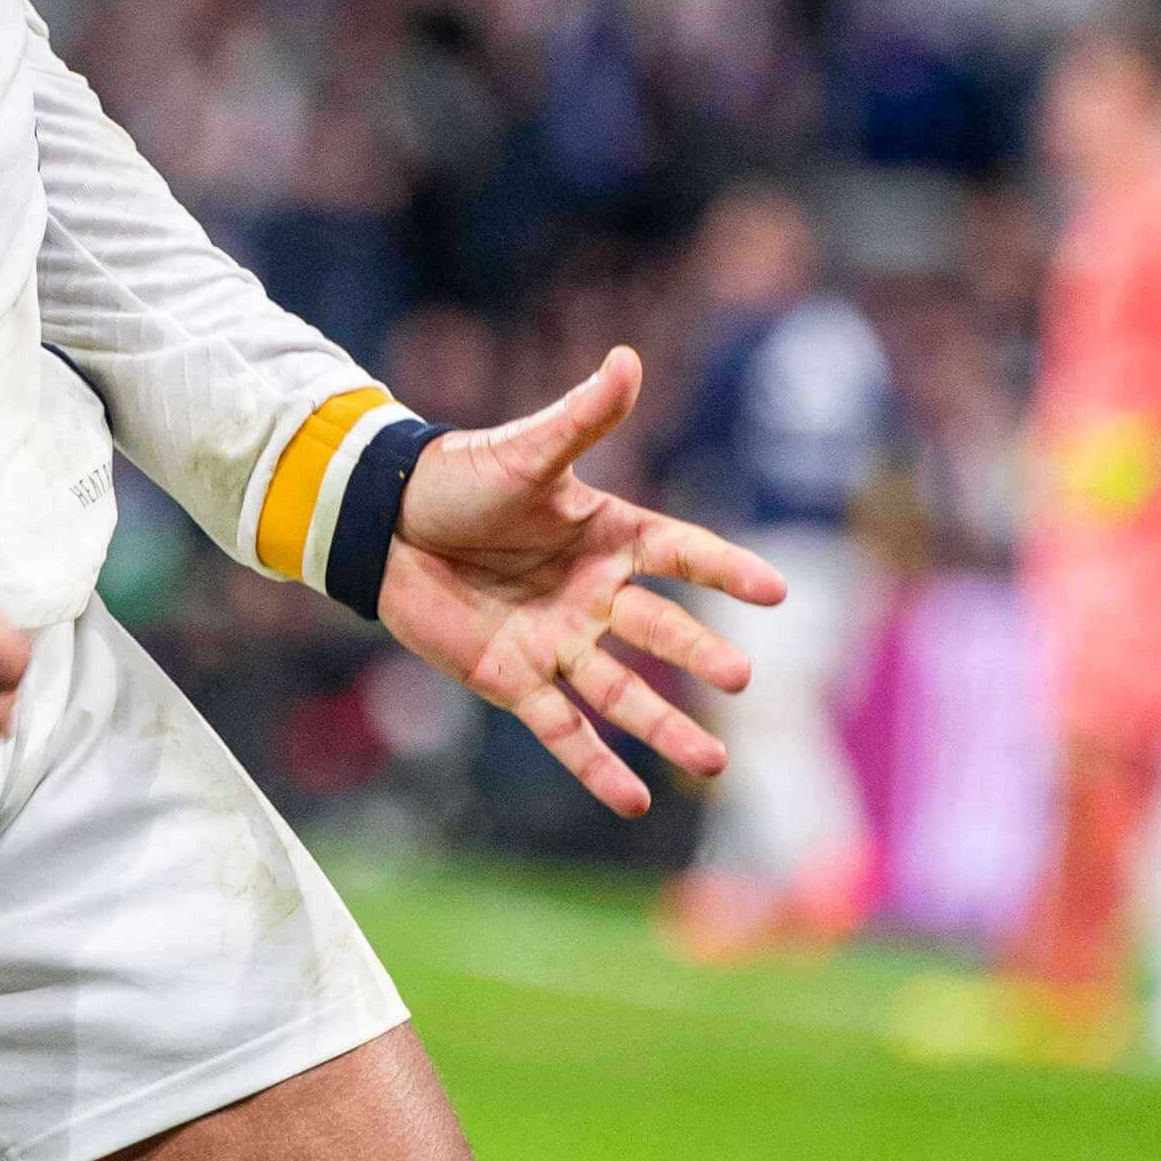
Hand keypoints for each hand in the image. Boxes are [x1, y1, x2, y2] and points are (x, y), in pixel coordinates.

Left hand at [381, 348, 787, 819]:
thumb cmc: (460, 478)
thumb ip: (581, 420)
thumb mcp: (525, 452)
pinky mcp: (516, 679)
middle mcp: (594, 594)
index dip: (726, 570)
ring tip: (714, 763)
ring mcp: (558, 641)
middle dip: (700, 653)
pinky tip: (634, 800)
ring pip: (624, 692)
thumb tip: (627, 360)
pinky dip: (597, 765)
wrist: (385, 524)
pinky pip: (564, 730)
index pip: (681, 553)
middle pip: (660, 629)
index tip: (775, 592)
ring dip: (667, 727)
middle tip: (743, 679)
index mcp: (608, 535)